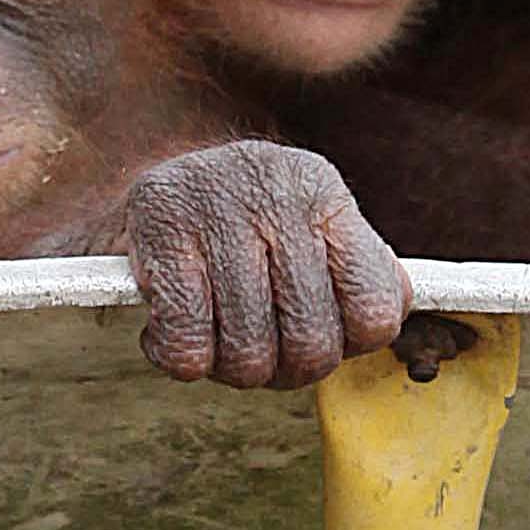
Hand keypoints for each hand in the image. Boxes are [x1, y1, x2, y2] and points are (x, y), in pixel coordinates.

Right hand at [125, 139, 410, 391]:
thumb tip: (379, 325)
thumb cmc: (245, 217)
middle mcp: (274, 194)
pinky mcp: (159, 234)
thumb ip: (354, 272)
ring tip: (217, 337)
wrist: (151, 160)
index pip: (376, 309)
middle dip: (288, 369)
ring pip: (248, 356)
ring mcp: (214, 210)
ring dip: (231, 368)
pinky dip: (179, 358)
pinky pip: (188, 347)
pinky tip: (170, 329)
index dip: (351, 343)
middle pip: (312, 344)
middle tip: (264, 348)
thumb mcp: (309, 223)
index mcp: (323, 192)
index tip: (321, 328)